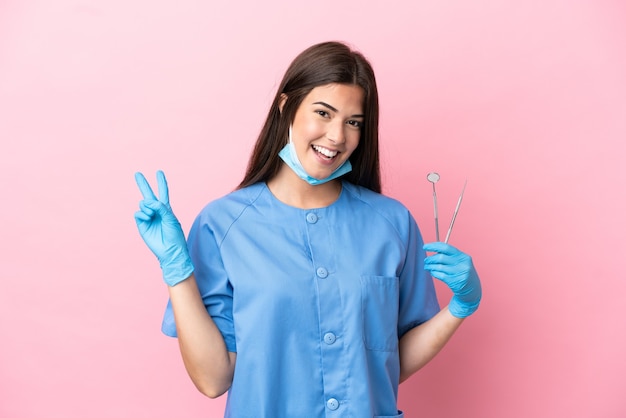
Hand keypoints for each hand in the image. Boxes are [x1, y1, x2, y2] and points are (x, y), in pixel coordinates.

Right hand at [134, 170, 193, 285]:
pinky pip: (138, 213)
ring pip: (143, 204)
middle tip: (137, 173)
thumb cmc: (174, 235)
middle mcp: (156, 211)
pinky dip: (142, 213)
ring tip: (152, 215)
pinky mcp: (142, 224)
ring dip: (147, 207)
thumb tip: (148, 201)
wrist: (170, 250)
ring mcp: (148, 217)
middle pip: (148, 195)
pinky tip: (148, 218)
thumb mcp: (171, 218)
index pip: (163, 193)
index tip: (159, 172)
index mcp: (166, 209)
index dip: (161, 182)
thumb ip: (160, 208)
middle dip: (143, 184)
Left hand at [423, 242, 481, 317]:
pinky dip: (434, 273)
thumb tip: (433, 249)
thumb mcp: (460, 262)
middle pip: (441, 257)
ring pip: (439, 267)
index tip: (425, 247)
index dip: (434, 246)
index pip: (446, 247)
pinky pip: (440, 275)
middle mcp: (462, 264)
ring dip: (430, 266)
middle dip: (431, 258)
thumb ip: (449, 255)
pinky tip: (432, 272)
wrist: (472, 289)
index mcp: (463, 256)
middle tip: (426, 260)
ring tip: (427, 266)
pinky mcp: (454, 282)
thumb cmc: (462, 272)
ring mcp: (459, 273)